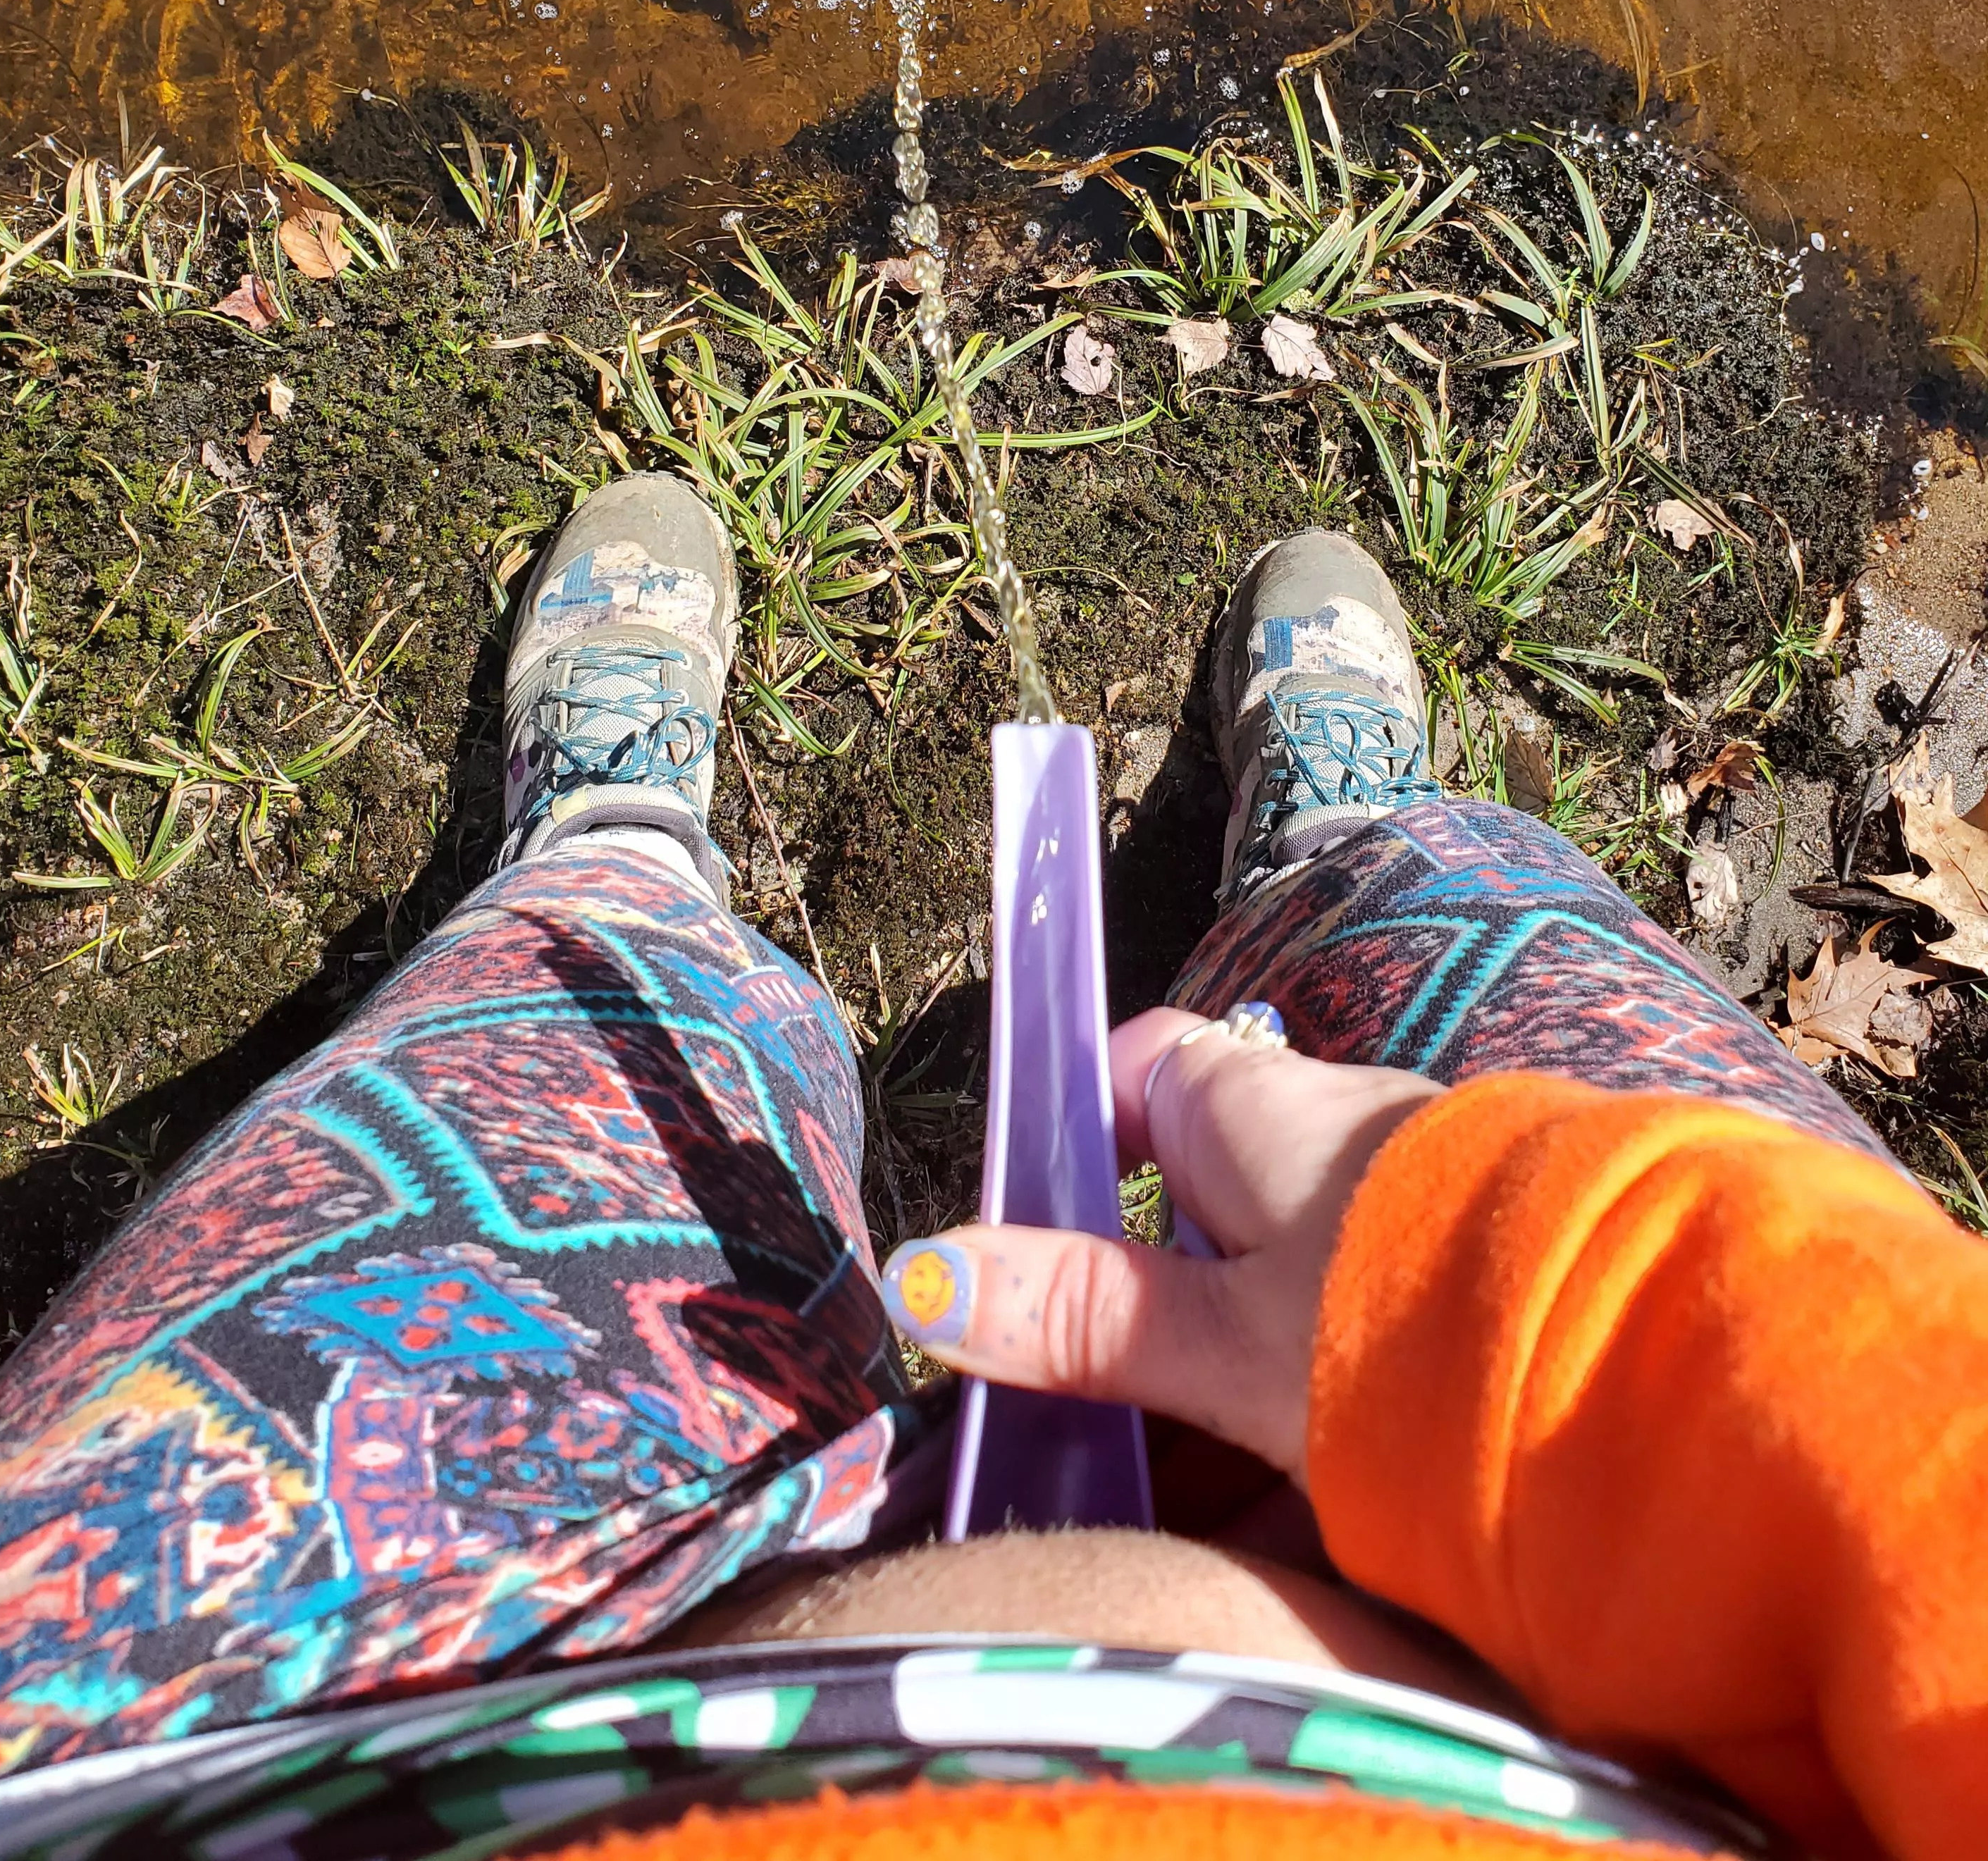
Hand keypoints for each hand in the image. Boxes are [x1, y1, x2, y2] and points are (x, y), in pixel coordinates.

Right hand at [880, 1008, 1439, 1483]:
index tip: (1036, 1227)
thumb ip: (1082, 1317)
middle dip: (1152, 1302)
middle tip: (1097, 1411)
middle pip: (1210, 1199)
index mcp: (1258, 1111)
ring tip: (1200, 1487)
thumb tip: (926, 1278)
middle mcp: (1341, 1133)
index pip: (1143, 1071)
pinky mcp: (1481, 1282)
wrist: (1642, 1364)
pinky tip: (1317, 1498)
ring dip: (1239, 1369)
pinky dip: (1327, 1401)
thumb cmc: (1408, 1325)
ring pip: (1290, 1278)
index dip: (1080, 1130)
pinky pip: (1369, 1330)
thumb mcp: (1221, 1343)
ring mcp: (1417, 1206)